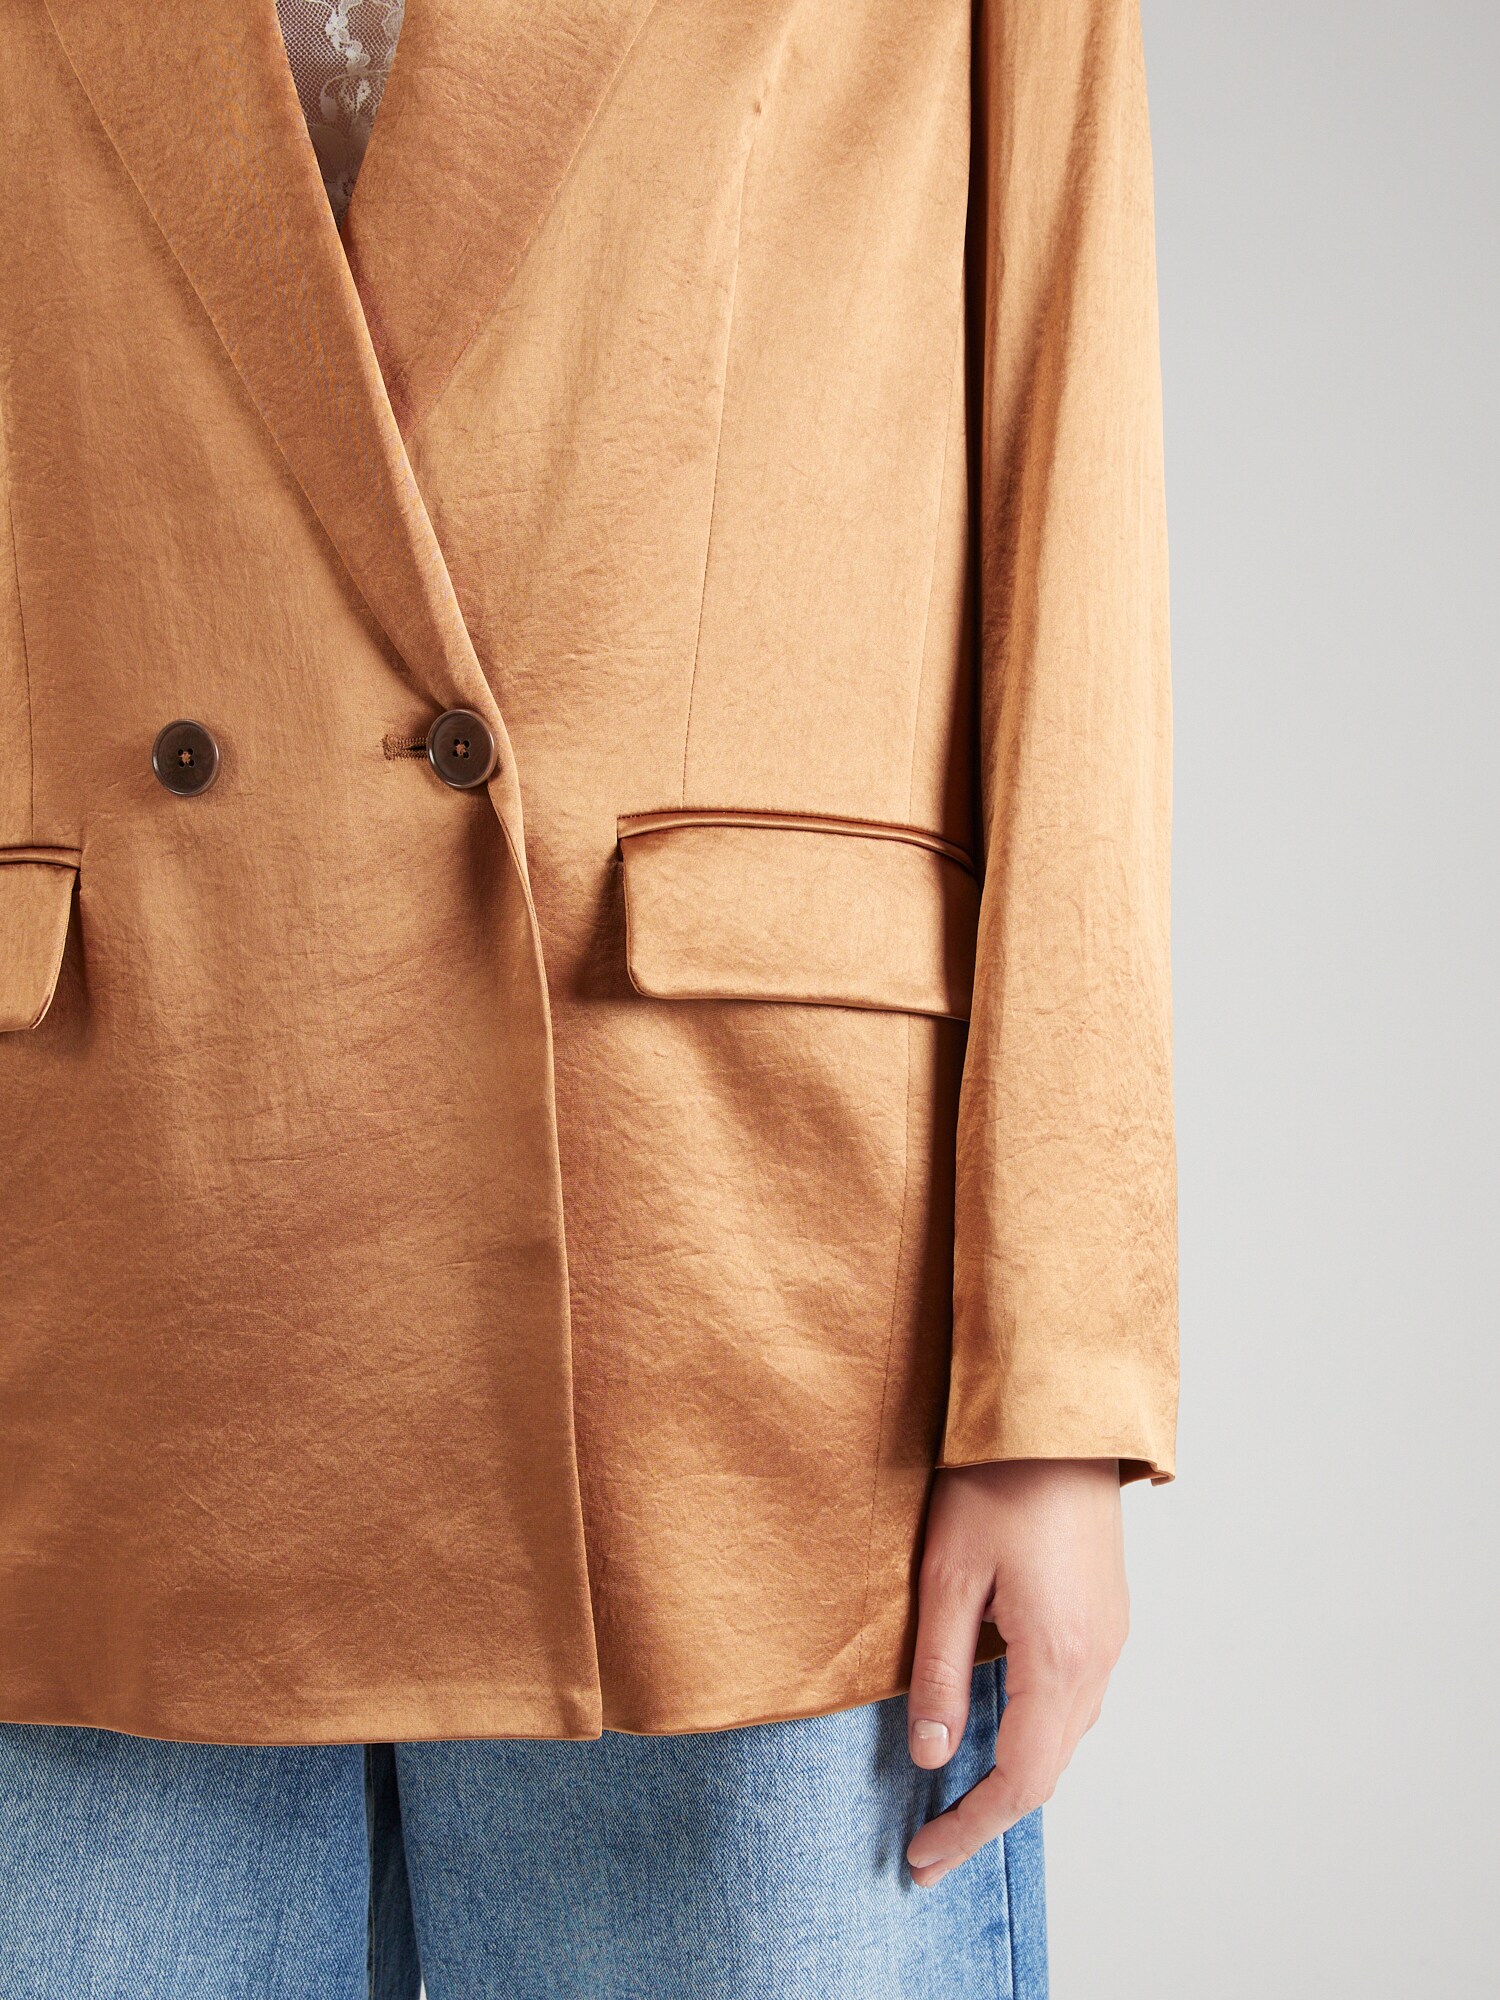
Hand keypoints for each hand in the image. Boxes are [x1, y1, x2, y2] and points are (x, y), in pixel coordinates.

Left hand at [904, 1458, 1127, 1887]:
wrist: (1058, 1414)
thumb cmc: (998, 1480)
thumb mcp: (947, 1575)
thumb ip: (940, 1671)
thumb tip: (932, 1755)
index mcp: (1059, 1658)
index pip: (1020, 1781)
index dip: (970, 1828)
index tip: (923, 1859)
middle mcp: (1097, 1658)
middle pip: (1048, 1769)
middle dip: (987, 1815)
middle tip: (929, 1847)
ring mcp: (1109, 1636)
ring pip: (1065, 1737)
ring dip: (1014, 1775)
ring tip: (955, 1797)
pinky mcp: (1105, 1614)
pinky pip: (1074, 1699)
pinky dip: (1035, 1732)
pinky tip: (996, 1726)